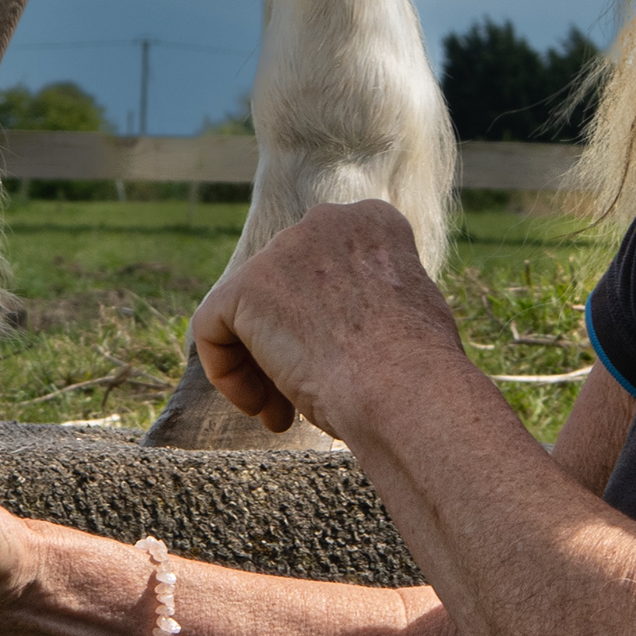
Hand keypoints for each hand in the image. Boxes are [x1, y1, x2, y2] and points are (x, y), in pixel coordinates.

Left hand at [185, 204, 463, 440]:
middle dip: (290, 345)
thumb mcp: (412, 315)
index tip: (344, 365)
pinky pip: (213, 327)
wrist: (406, 390)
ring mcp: (284, 249)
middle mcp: (327, 221)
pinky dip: (226, 371)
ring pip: (249, 312)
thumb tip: (348, 325)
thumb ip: (373, 299)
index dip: (327, 323)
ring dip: (262, 367)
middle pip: (285, 289)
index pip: (328, 266)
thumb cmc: (422, 373)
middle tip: (304, 397)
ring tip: (283, 414)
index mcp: (375, 223)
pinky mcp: (247, 286)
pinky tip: (260, 407)